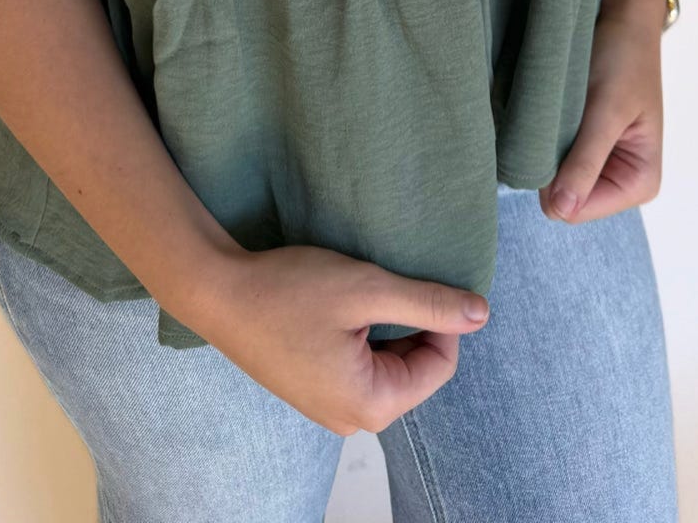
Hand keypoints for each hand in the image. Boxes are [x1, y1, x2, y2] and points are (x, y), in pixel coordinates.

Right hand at [189, 242, 491, 434]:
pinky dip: (361, 334)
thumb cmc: (289, 291)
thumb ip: (427, 303)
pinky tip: (338, 306)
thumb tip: (481, 314)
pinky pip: (359, 366)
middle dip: (410, 323)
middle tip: (381, 281)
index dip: (439, 317)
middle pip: (414, 369)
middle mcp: (352, 420)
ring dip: (385, 326)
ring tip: (357, 292)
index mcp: (371, 405)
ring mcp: (329, 408)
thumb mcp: (366, 289)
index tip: (414, 277)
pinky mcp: (313, 390)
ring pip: (387, 364)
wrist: (216, 292)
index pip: (439, 365)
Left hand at [540, 0, 664, 223]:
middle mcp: (621, 180)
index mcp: (640, 181)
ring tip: (556, 110)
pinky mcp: (583, 143)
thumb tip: (561, 210)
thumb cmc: (624, 57)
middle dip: (551, 162)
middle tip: (554, 118)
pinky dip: (545, 135)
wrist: (623, 14)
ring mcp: (600, 163)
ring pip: (553, 178)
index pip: (578, 210)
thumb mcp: (606, 109)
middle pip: (564, 198)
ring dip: (546, 146)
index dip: (556, 180)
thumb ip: (585, 161)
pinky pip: (552, 156)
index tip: (552, 135)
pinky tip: (552, 110)